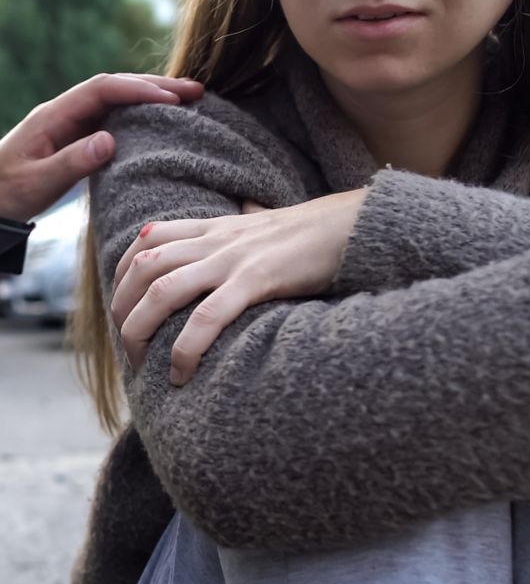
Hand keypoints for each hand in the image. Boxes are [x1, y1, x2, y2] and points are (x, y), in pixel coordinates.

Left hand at [0, 73, 203, 220]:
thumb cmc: (7, 192)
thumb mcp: (37, 182)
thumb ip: (72, 162)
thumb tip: (110, 140)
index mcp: (54, 116)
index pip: (102, 90)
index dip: (138, 90)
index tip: (172, 99)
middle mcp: (65, 112)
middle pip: (115, 87)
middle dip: (155, 85)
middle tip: (195, 90)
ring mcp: (73, 124)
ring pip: (118, 101)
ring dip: (152, 97)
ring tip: (189, 101)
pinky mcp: (79, 139)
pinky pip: (115, 120)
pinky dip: (142, 116)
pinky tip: (163, 123)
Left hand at [111, 188, 367, 384]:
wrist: (354, 225)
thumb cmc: (316, 234)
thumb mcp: (269, 225)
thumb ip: (247, 222)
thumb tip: (247, 210)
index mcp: (215, 227)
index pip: (147, 239)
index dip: (122, 273)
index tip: (121, 305)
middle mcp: (215, 240)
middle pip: (143, 267)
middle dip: (122, 309)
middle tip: (127, 347)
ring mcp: (233, 259)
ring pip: (162, 290)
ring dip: (140, 330)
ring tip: (140, 364)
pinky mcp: (256, 280)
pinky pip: (207, 316)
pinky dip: (185, 348)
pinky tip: (180, 373)